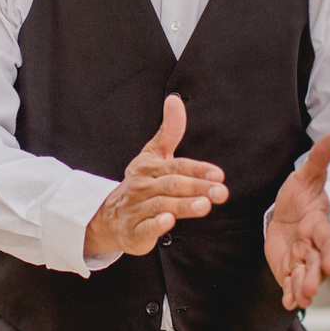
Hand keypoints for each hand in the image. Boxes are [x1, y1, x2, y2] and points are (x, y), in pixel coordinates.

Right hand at [84, 95, 227, 256]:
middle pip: (173, 185)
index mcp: (150, 167)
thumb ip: (170, 130)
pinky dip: (156, 225)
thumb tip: (175, 100)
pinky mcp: (134, 230)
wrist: (109, 216)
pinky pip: (145, 227)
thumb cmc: (140, 184)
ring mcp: (138, 208)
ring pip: (163, 205)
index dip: (198, 169)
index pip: (177, 166)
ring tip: (204, 205)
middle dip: (198, 187)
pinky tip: (168, 222)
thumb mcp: (153, 155)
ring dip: (184, 205)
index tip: (218, 175)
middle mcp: (143, 186)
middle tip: (220, 192)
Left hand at [264, 133, 329, 309]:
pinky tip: (286, 303)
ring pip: (305, 276)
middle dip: (315, 276)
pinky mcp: (290, 268)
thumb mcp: (306, 175)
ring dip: (303, 288)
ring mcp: (303, 259)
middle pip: (318, 264)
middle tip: (310, 288)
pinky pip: (291, 283)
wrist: (288, 210)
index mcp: (320, 225)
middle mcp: (314, 246)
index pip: (329, 240)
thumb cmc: (300, 193)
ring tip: (297, 299)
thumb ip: (319, 159)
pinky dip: (290, 293)